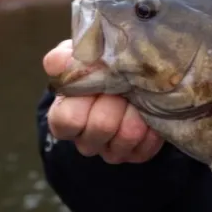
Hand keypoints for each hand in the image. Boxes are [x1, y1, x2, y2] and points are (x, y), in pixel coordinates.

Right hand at [43, 39, 163, 163]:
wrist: (134, 77)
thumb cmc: (100, 67)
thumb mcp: (82, 56)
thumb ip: (66, 58)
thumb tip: (58, 63)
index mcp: (64, 117)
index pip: (67, 120)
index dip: (85, 99)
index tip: (99, 80)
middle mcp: (85, 140)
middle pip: (101, 127)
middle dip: (117, 100)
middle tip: (125, 84)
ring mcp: (111, 151)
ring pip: (126, 137)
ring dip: (137, 111)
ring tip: (140, 96)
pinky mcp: (136, 154)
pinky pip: (146, 146)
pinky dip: (153, 125)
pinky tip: (150, 111)